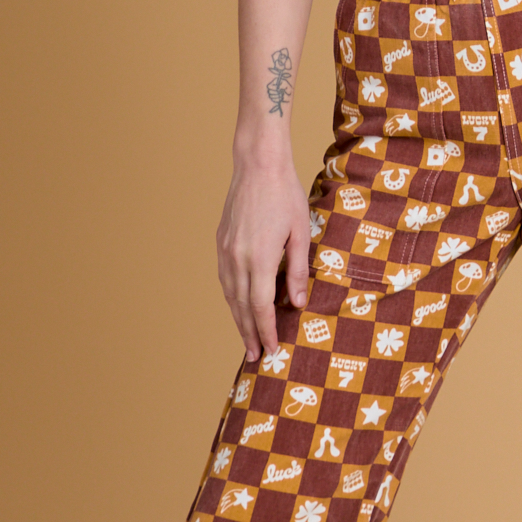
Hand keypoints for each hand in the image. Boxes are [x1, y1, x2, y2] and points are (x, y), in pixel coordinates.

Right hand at [215, 152, 311, 360]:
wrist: (257, 165)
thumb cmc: (285, 195)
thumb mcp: (300, 233)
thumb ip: (299, 270)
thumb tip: (299, 303)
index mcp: (260, 258)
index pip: (260, 306)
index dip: (266, 330)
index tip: (271, 349)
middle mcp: (237, 258)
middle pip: (241, 306)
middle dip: (249, 333)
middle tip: (255, 356)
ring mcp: (226, 250)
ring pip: (229, 294)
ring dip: (237, 319)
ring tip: (246, 338)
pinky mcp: (221, 242)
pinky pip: (225, 278)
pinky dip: (231, 297)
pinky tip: (238, 306)